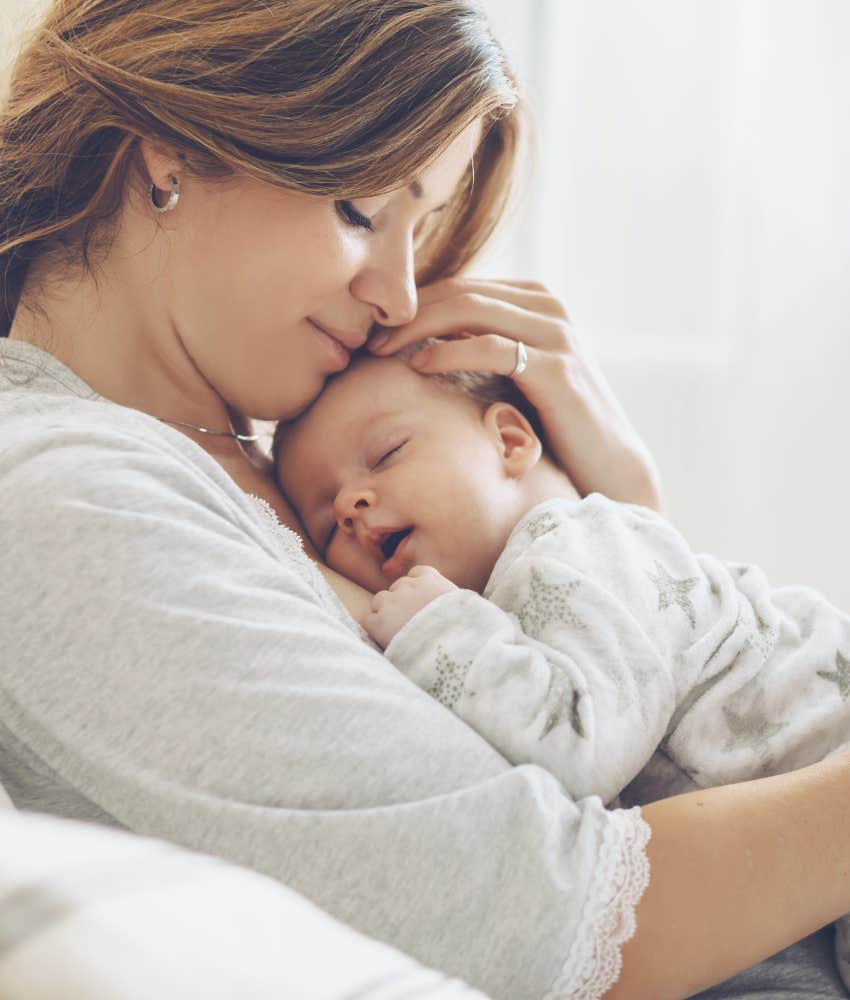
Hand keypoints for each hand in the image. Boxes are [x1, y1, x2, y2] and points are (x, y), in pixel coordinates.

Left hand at [364, 565, 456, 648]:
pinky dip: (376, 629)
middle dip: (401, 601)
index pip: (417, 573)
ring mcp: (391, 603)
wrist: (451, 649)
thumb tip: (449, 605)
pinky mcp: (378, 622)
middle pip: (397, 587)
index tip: (420, 601)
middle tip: (409, 621)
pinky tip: (387, 640)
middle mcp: (408, 586)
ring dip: (386, 613)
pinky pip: (370, 620)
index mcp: (431, 581)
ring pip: (380, 601)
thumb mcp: (464, 606)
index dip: (416, 588)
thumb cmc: (464, 631)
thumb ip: (449, 599)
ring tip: (397, 632)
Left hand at [369, 277, 663, 510]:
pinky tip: (419, 365)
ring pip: (471, 308)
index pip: (461, 286)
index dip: (414, 303)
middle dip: (408, 311)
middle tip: (367, 336)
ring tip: (381, 349)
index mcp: (536, 301)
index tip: (375, 328)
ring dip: (418, 326)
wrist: (608, 465)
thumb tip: (425, 341)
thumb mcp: (516, 377)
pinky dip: (449, 352)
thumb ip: (483, 349)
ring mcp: (555, 333)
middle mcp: (548, 307)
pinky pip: (491, 346)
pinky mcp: (556, 366)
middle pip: (461, 291)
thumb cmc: (554, 426)